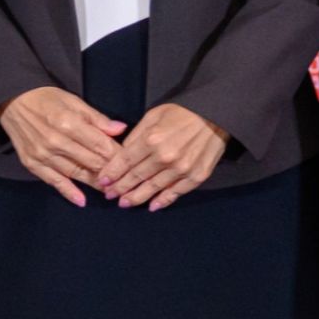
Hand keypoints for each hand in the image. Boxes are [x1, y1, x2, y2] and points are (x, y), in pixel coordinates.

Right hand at [0, 87, 124, 207]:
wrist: (11, 102)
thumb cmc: (45, 99)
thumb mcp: (73, 101)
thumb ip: (97, 118)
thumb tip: (121, 130)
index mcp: (68, 122)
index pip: (101, 145)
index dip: (119, 156)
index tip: (131, 163)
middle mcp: (56, 141)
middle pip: (91, 162)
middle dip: (111, 172)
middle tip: (126, 181)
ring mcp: (43, 154)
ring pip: (76, 173)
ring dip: (95, 184)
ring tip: (111, 191)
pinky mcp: (32, 163)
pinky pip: (54, 181)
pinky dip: (68, 192)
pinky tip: (81, 201)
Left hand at [93, 103, 227, 210]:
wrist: (216, 114)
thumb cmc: (182, 112)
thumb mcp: (153, 116)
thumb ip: (136, 136)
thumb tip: (123, 153)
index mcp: (151, 140)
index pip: (125, 162)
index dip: (111, 173)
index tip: (102, 181)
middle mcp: (165, 157)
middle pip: (136, 177)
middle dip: (120, 188)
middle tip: (109, 195)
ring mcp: (182, 169)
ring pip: (153, 188)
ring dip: (137, 197)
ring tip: (125, 203)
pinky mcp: (197, 176)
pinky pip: (176, 192)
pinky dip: (163, 200)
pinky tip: (152, 206)